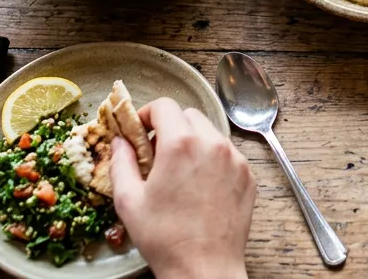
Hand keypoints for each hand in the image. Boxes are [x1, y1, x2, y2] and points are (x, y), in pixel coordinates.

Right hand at [111, 99, 256, 278]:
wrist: (204, 268)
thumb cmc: (164, 238)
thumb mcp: (129, 200)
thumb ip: (121, 162)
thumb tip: (120, 141)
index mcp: (181, 144)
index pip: (164, 105)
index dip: (147, 114)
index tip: (140, 130)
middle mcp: (212, 144)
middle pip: (189, 116)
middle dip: (171, 127)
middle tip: (157, 153)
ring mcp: (235, 159)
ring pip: (211, 133)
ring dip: (193, 142)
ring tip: (179, 172)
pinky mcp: (247, 176)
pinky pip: (228, 155)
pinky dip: (212, 160)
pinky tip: (200, 186)